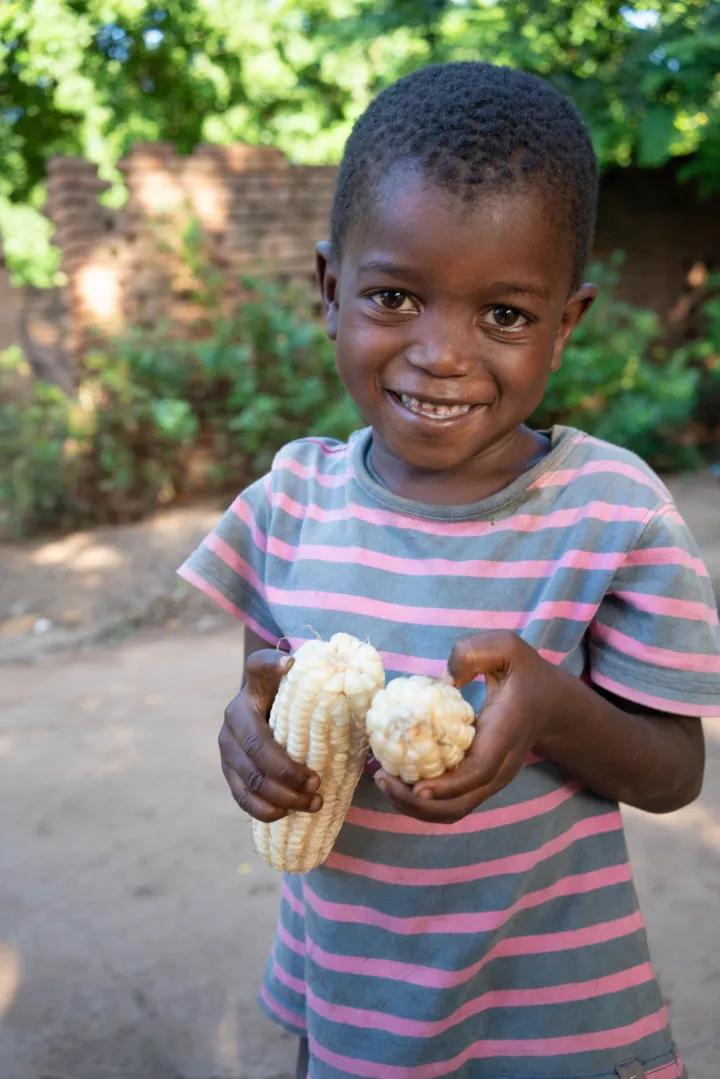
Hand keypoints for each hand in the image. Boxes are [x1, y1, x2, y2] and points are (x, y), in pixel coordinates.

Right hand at [219, 649, 321, 821]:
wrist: (265, 715)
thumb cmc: (293, 703)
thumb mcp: (301, 687)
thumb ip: (311, 678)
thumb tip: (314, 669)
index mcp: (252, 691)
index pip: (259, 668)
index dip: (272, 665)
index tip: (289, 664)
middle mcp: (233, 717)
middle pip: (258, 750)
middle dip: (289, 772)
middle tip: (317, 784)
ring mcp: (227, 748)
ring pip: (251, 780)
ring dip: (283, 797)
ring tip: (313, 803)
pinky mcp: (228, 773)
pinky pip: (242, 798)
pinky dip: (266, 810)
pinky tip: (287, 813)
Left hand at [376, 631, 552, 823]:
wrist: (550, 704)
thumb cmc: (523, 673)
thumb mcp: (506, 648)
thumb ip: (474, 652)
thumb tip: (444, 679)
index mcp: (504, 735)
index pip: (479, 771)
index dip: (448, 785)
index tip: (417, 787)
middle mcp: (499, 766)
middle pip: (460, 804)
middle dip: (418, 804)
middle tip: (382, 779)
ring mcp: (490, 779)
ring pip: (453, 810)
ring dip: (415, 807)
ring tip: (383, 782)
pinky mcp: (479, 782)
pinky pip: (450, 802)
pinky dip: (422, 801)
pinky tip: (397, 779)